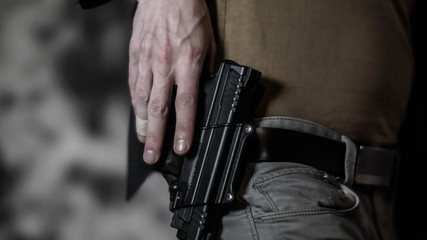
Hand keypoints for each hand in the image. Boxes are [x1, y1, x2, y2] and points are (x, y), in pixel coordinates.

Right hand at [129, 0, 215, 163]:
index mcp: (188, 63)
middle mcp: (165, 66)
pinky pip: (134, 84)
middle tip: (152, 157)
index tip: (180, 147)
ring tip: (145, 142)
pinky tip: (137, 114)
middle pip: (159, 110)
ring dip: (143, 125)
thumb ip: (206, 67)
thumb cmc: (190, 14)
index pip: (185, 104)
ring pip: (143, 99)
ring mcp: (147, 61)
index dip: (183, 129)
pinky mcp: (135, 55)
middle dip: (156, 137)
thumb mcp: (209, 42)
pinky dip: (135, 102)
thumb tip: (204, 86)